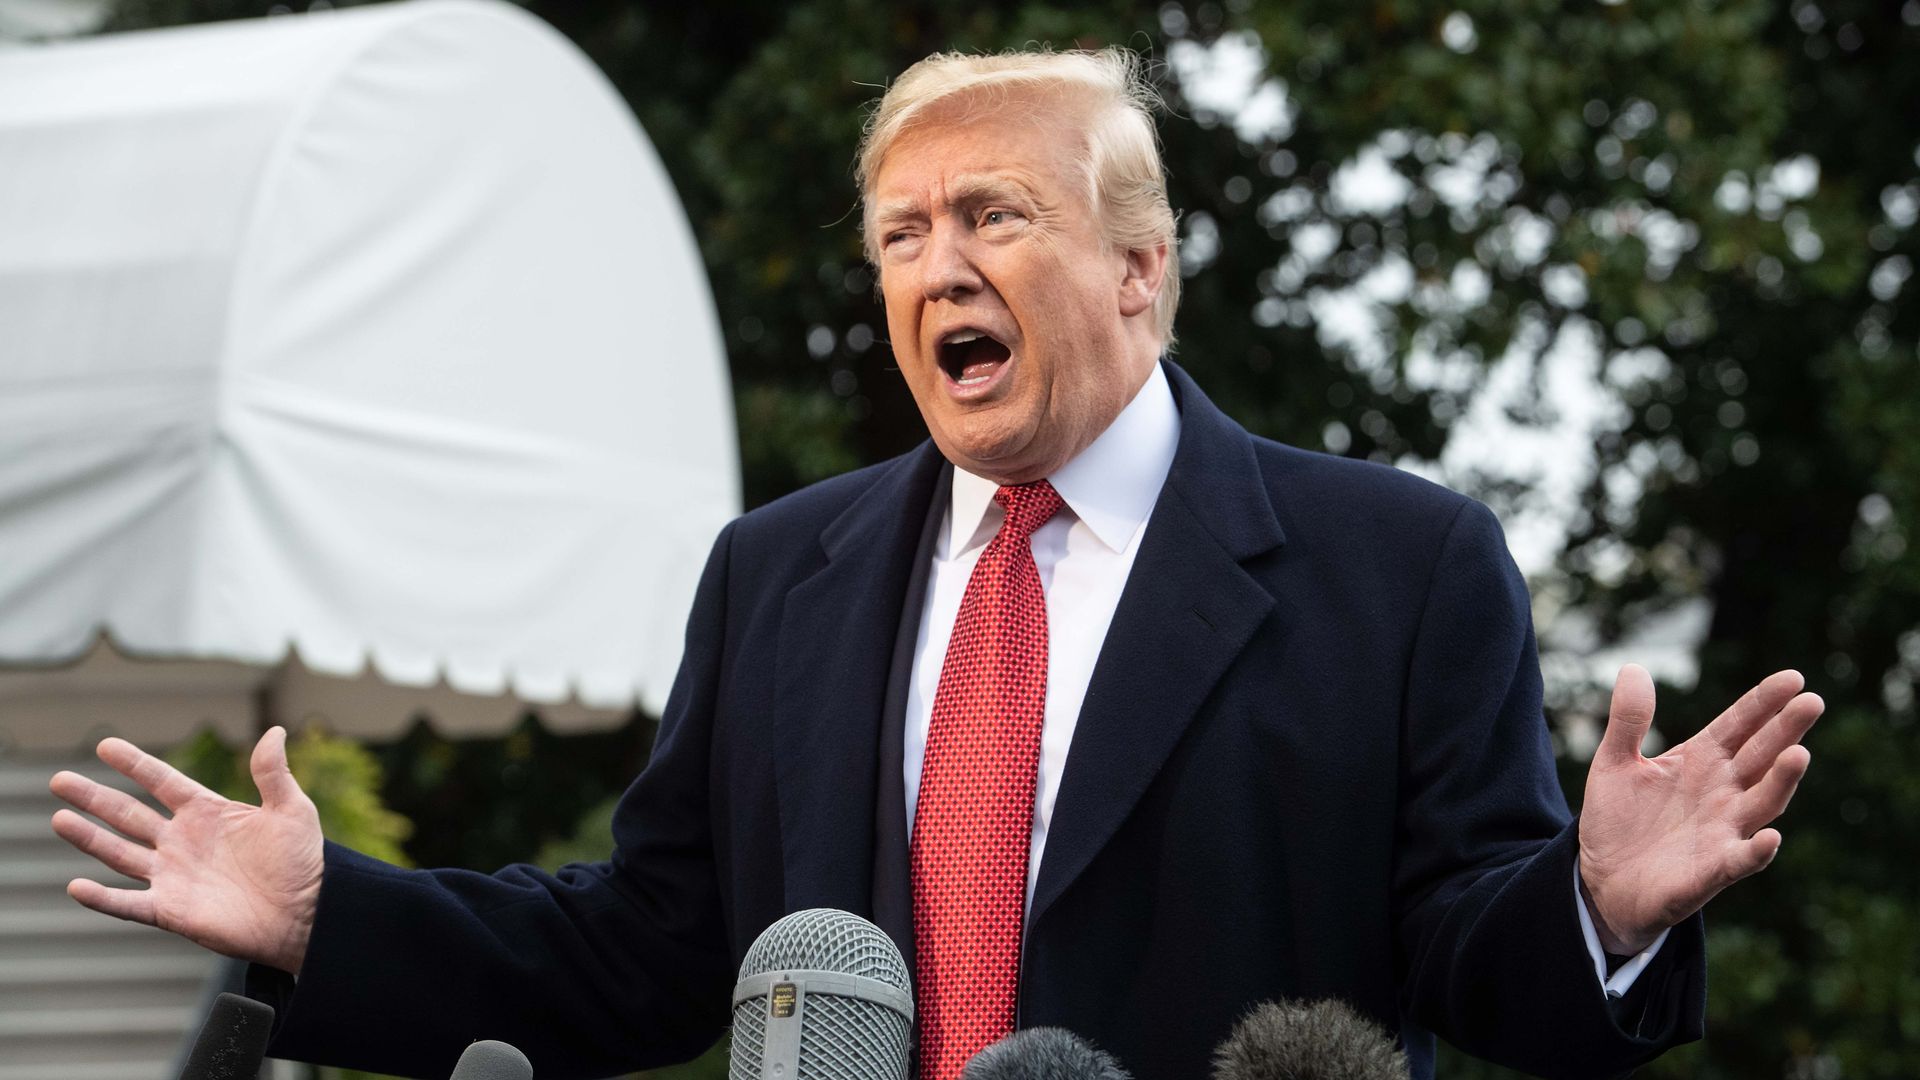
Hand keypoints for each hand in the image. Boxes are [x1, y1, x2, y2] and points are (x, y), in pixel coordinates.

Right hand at [48, 727, 323, 974]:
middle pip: (128, 814)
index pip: (162, 781)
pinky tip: (75, 886)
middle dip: (94, 797)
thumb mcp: (292, 810)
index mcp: (207, 813)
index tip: (105, 745)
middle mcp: (183, 841)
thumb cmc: (303, 862)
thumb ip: (274, 773)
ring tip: (58, 817)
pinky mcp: (172, 910)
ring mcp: (174, 875)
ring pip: (119, 853)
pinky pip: (128, 903)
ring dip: (89, 837)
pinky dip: (102, 898)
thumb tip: (276, 730)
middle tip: (59, 779)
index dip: (135, 764)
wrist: (308, 914)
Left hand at [1577, 664, 1819, 953]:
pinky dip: (1757, 850)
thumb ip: (1628, 720)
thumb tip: (1633, 667)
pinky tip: (1770, 837)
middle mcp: (1721, 793)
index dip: (1763, 702)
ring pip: (1762, 803)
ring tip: (1799, 754)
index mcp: (1700, 761)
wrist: (1601, 880)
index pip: (1738, 725)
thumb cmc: (1617, 820)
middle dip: (1786, 730)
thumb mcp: (1613, 763)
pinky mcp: (1711, 871)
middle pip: (1760, 756)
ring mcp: (1721, 831)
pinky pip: (1740, 860)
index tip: (1793, 678)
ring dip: (1782, 782)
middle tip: (1812, 701)